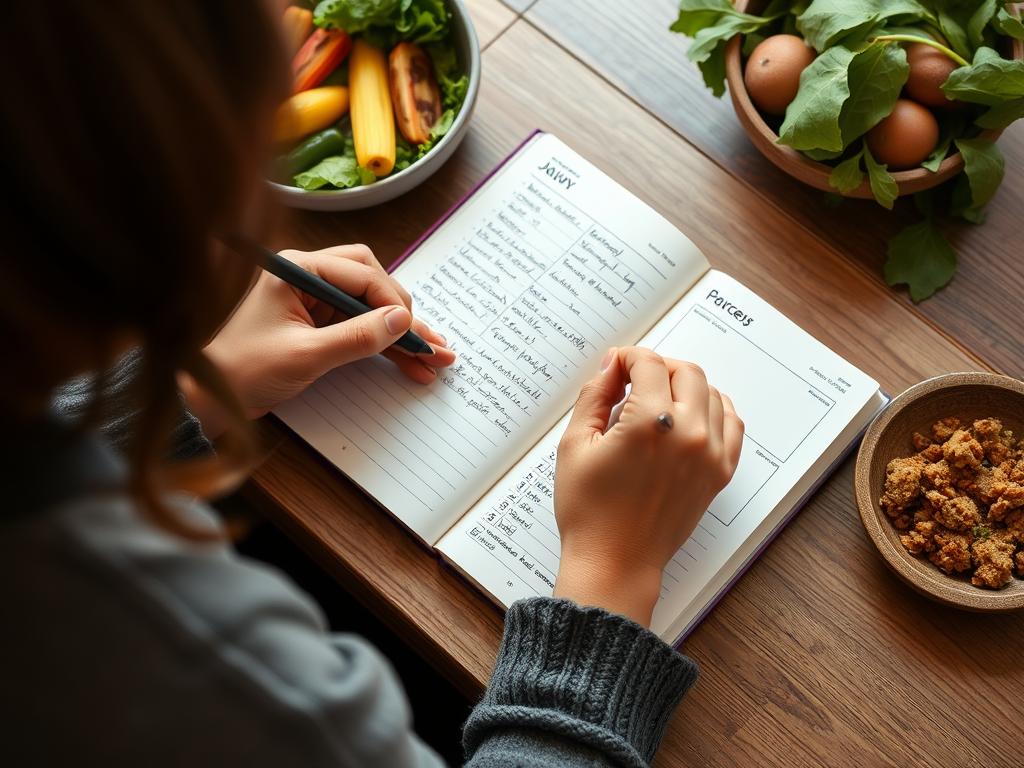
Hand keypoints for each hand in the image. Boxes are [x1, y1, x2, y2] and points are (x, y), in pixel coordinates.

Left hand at [181, 244, 454, 436]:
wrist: (202, 398)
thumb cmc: (239, 370)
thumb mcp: (304, 356)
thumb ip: (356, 337)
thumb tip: (402, 321)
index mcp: (297, 269)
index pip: (363, 275)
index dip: (395, 305)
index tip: (415, 336)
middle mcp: (305, 276)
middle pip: (371, 282)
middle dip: (403, 314)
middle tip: (429, 345)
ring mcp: (309, 300)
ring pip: (368, 305)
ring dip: (398, 331)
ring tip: (431, 357)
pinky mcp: (312, 324)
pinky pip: (356, 326)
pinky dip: (381, 344)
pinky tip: (406, 361)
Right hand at [552, 347, 743, 626]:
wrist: (615, 562)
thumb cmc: (589, 511)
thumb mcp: (575, 445)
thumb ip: (595, 396)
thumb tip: (612, 367)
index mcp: (649, 423)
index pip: (648, 364)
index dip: (628, 357)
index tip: (615, 366)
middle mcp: (688, 433)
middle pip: (685, 371)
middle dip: (658, 366)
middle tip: (634, 379)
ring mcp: (709, 454)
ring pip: (711, 392)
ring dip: (685, 385)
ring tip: (659, 399)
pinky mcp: (719, 473)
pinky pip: (732, 424)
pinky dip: (715, 409)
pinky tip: (691, 415)